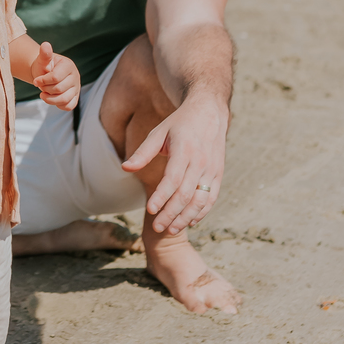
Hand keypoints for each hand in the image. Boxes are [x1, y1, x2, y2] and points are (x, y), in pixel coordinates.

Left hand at [31, 42, 80, 111]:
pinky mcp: (75, 97)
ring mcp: (77, 88)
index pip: (55, 77)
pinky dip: (58, 105)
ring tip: (44, 94)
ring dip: (50, 99)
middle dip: (46, 89)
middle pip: (59, 89)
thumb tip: (45, 45)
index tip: (36, 81)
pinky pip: (69, 106)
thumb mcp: (42, 60)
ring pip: (64, 100)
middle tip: (41, 86)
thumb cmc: (44, 66)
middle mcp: (75, 76)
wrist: (45, 74)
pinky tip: (52, 98)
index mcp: (68, 65)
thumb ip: (44, 54)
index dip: (43, 81)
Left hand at [121, 90, 229, 234]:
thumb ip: (143, 152)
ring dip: (186, 217)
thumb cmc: (178, 124)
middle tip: (157, 227)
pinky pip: (211, 198)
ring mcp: (212, 169)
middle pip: (186, 194)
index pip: (172, 179)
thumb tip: (125, 168)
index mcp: (184, 150)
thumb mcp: (158, 132)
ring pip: (200, 200)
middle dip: (171, 213)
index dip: (162, 196)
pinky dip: (201, 212)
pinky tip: (189, 222)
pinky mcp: (218, 174)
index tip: (150, 210)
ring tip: (171, 230)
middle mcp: (201, 161)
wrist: (209, 113)